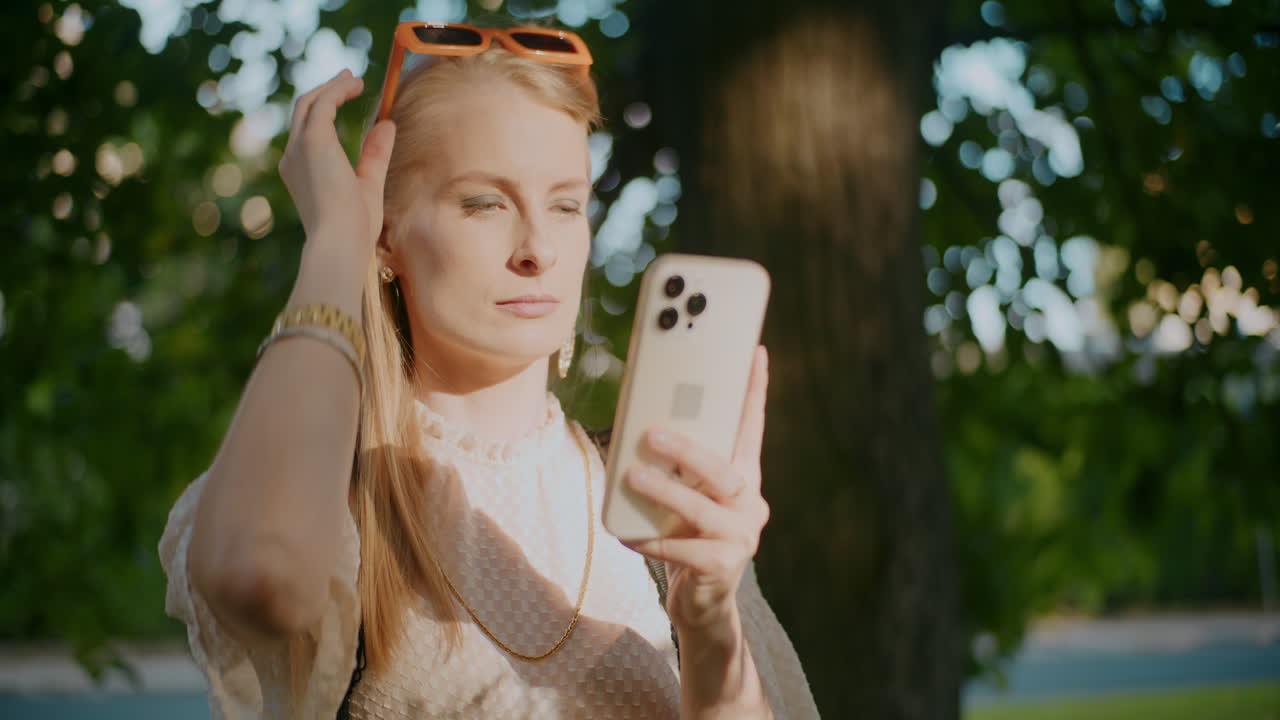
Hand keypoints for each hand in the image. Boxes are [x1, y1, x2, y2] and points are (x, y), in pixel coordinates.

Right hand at [278, 69, 395, 257]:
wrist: (340, 240)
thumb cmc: (355, 226)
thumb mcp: (368, 184)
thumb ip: (375, 155)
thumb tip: (387, 125)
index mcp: (300, 173)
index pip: (308, 133)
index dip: (326, 110)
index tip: (346, 96)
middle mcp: (293, 158)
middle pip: (304, 112)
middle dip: (325, 91)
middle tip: (348, 79)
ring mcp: (298, 148)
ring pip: (310, 103)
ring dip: (333, 87)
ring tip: (355, 79)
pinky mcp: (312, 140)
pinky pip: (324, 103)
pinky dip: (339, 91)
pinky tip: (356, 86)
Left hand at [623, 346, 770, 636]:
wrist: (701, 603)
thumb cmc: (687, 538)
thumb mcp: (686, 498)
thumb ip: (679, 470)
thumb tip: (639, 430)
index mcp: (744, 478)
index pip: (752, 427)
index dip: (755, 390)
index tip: (756, 351)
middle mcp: (751, 503)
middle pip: (723, 469)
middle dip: (687, 450)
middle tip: (653, 435)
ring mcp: (742, 536)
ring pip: (702, 507)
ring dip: (664, 492)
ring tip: (632, 477)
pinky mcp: (724, 566)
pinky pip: (681, 548)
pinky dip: (650, 539)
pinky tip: (626, 533)